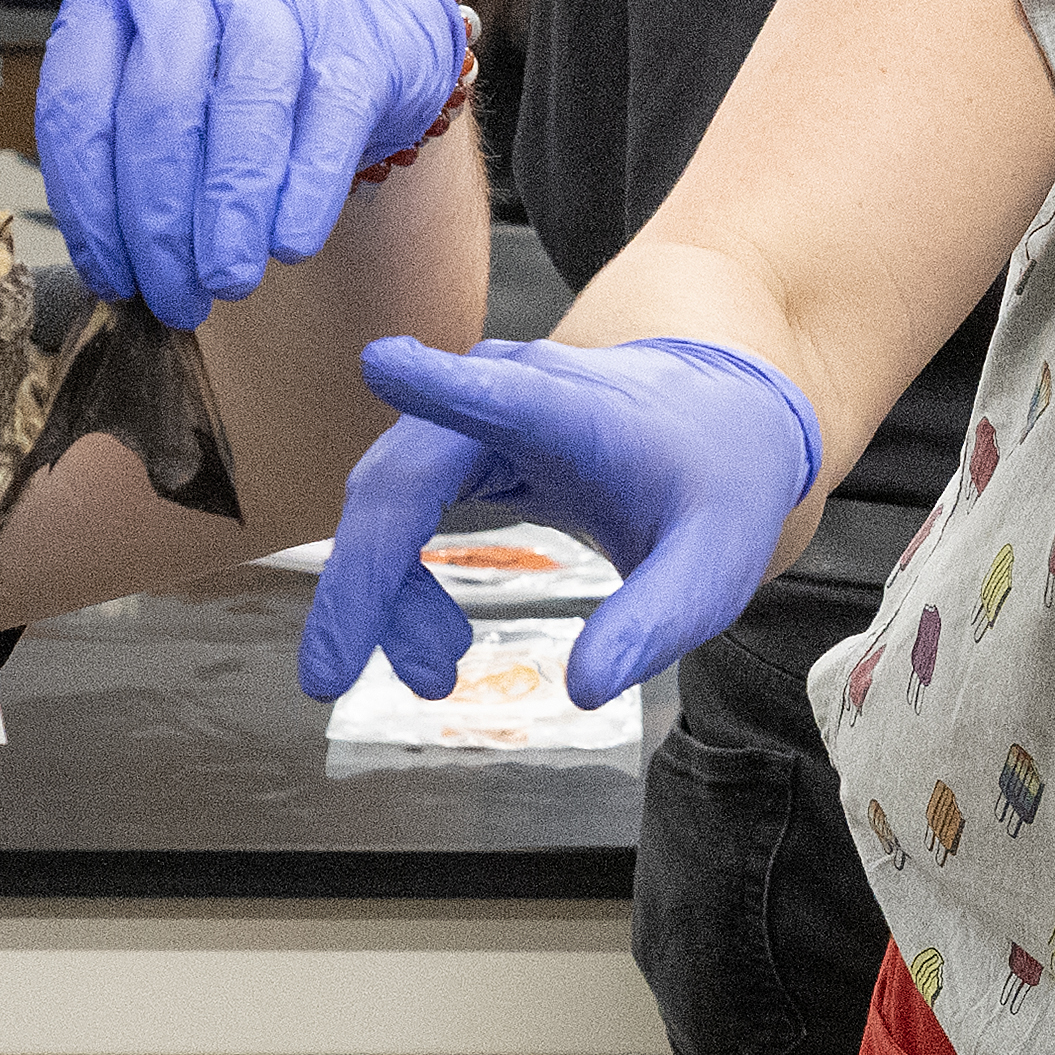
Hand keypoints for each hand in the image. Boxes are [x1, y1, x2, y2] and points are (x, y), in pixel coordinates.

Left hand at [39, 0, 465, 327]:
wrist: (363, 24)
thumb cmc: (240, 72)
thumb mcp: (165, 85)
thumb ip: (126, 153)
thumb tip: (119, 272)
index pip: (78, 105)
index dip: (90, 207)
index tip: (113, 278)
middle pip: (157, 110)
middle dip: (161, 223)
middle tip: (175, 297)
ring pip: (240, 110)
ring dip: (229, 214)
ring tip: (226, 282)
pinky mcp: (353, 35)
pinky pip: (324, 123)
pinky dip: (303, 194)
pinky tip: (289, 246)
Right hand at [298, 335, 818, 710]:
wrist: (721, 424)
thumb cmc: (716, 489)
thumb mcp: (711, 569)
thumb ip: (654, 624)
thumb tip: (583, 690)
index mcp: (573, 413)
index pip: (501, 395)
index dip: (440, 386)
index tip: (384, 364)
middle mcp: (505, 393)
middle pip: (402, 478)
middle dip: (360, 583)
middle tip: (333, 680)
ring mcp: (468, 412)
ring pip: (385, 500)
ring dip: (383, 596)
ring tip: (437, 677)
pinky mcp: (456, 442)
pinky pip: (397, 510)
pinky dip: (397, 583)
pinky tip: (435, 642)